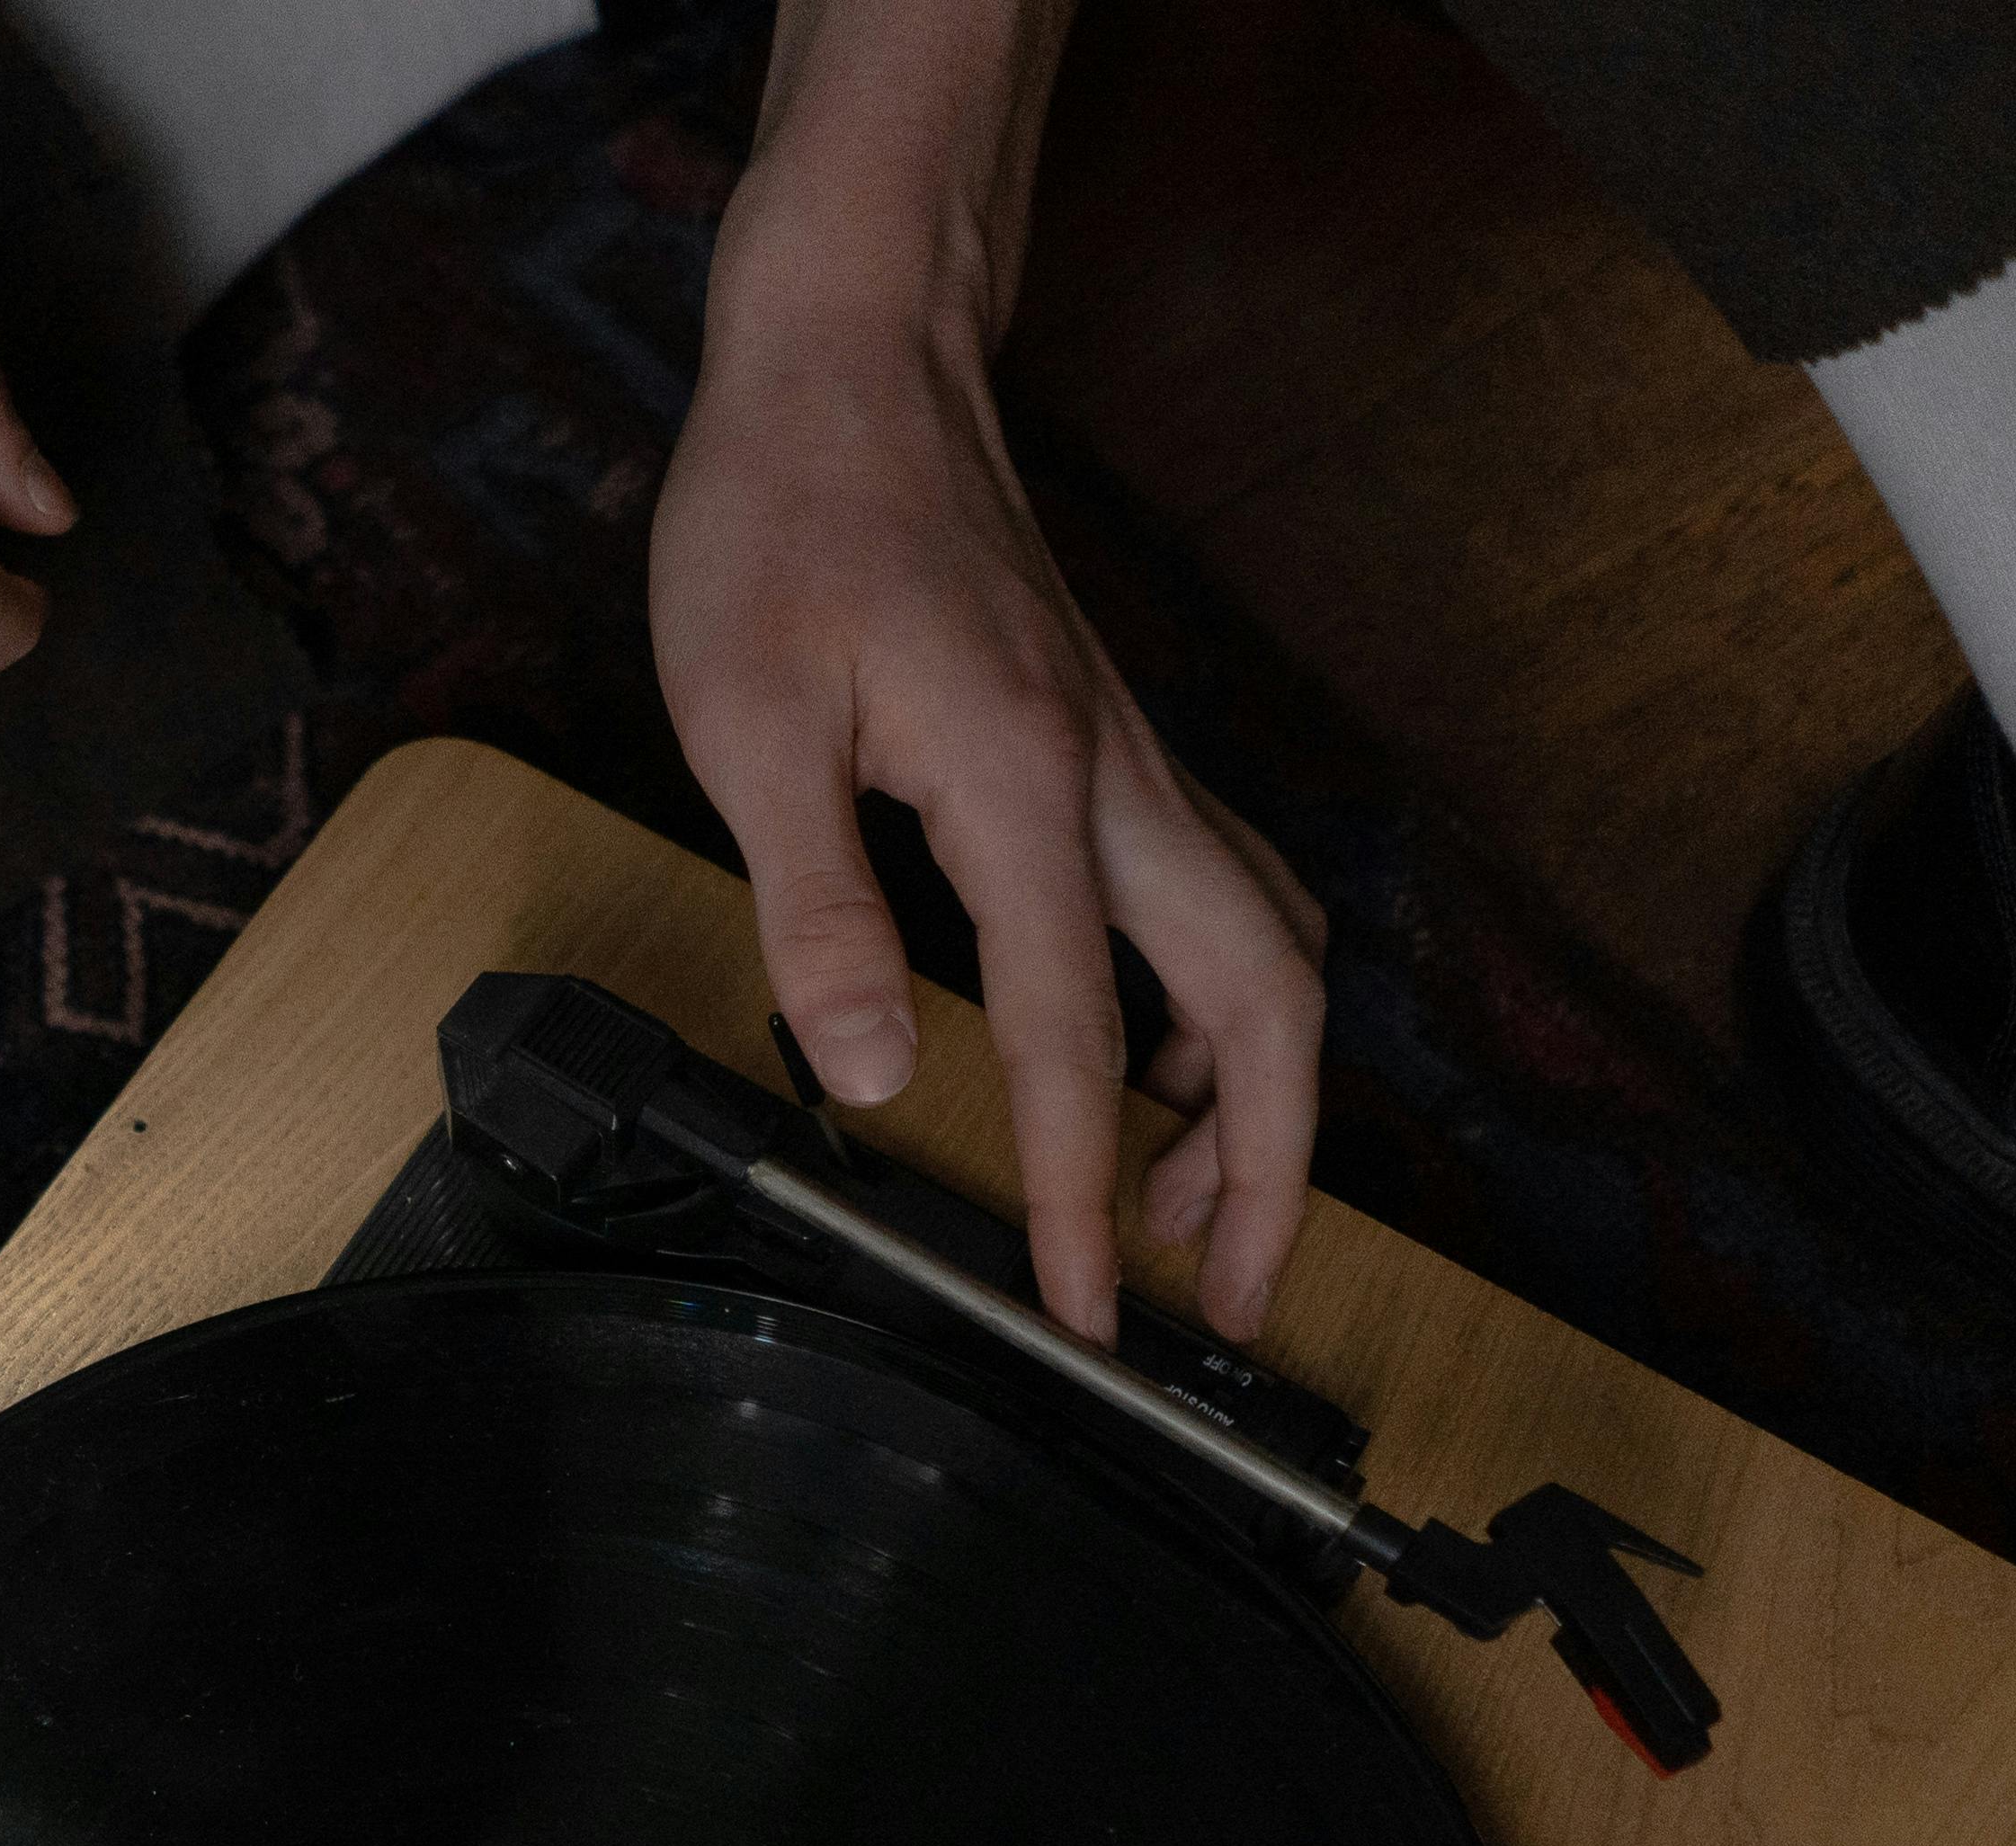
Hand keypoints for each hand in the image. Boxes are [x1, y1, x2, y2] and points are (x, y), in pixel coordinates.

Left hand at [654, 313, 1327, 1347]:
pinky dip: (1214, 1013)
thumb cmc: (786, 518)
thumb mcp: (747, 719)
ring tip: (1187, 1216)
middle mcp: (1116, 783)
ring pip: (1266, 956)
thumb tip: (878, 1070)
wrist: (852, 362)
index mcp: (1024, 792)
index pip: (1080, 1042)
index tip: (1083, 1314)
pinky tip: (1139, 1065)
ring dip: (1257, 1101)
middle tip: (1222, 1305)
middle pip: (1266, 1007)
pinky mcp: (1110, 750)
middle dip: (1267, 1175)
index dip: (1085, 1197)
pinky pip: (1218, 904)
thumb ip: (816, 905)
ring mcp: (1131, 762)